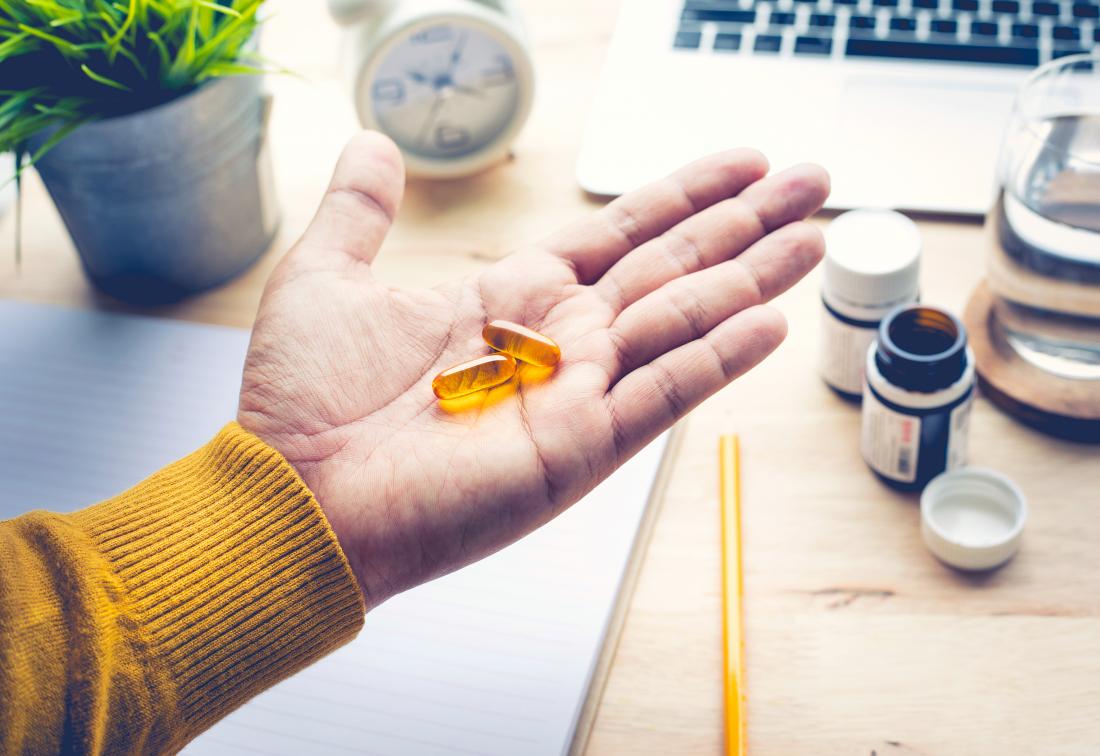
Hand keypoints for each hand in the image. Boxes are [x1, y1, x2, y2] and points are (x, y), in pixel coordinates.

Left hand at [238, 132, 828, 604]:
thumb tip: (375, 144)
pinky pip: (663, 394)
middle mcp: (557, 340)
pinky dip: (718, 358)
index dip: (682, 196)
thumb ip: (362, 210)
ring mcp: (575, 393)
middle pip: (672, 266)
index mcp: (512, 296)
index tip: (741, 164)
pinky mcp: (578, 447)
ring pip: (683, 321)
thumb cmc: (305, 398)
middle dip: (743, 222)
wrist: (295, 492)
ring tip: (811, 238)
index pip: (620, 233)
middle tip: (812, 179)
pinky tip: (770, 322)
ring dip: (750, 277)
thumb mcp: (329, 276)